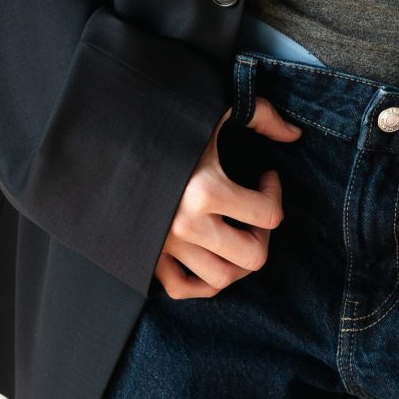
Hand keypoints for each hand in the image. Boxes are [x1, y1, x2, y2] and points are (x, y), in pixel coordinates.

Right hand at [154, 96, 302, 296]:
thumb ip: (260, 115)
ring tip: (236, 233)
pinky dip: (203, 282)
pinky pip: (183, 288)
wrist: (103, 140)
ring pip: (222, 279)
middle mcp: (186, 225)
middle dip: (263, 235)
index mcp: (205, 190)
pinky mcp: (148, 255)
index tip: (265, 176)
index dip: (275, 194)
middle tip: (255, 212)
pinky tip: (211, 254)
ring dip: (238, 260)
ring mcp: (165, 245)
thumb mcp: (212, 109)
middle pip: (252, 257)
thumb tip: (294, 135)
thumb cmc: (162, 122)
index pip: (269, 214)